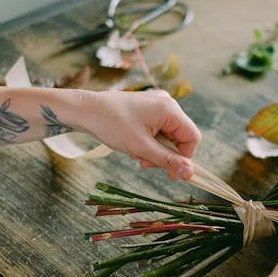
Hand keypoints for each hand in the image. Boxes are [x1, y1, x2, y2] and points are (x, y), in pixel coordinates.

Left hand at [80, 90, 200, 179]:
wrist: (85, 110)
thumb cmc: (112, 125)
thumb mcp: (141, 147)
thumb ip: (167, 160)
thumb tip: (190, 173)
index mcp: (170, 109)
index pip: (192, 138)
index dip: (184, 158)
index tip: (170, 173)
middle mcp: (167, 103)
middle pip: (179, 137)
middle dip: (164, 154)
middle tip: (145, 163)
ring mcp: (157, 104)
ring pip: (167, 135)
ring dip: (154, 150)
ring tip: (136, 153)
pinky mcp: (147, 107)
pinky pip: (157, 129)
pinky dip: (148, 141)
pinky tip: (133, 144)